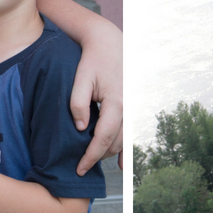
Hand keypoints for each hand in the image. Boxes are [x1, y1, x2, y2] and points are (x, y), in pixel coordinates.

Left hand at [72, 26, 122, 175]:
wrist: (109, 44)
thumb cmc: (93, 60)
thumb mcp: (80, 79)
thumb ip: (78, 104)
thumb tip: (80, 128)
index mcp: (116, 102)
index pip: (103, 138)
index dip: (91, 156)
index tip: (79, 169)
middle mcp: (129, 107)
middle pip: (115, 143)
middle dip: (98, 156)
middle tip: (80, 164)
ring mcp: (134, 108)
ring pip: (124, 140)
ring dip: (109, 152)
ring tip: (92, 159)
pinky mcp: (133, 107)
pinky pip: (131, 132)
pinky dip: (126, 150)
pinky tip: (122, 165)